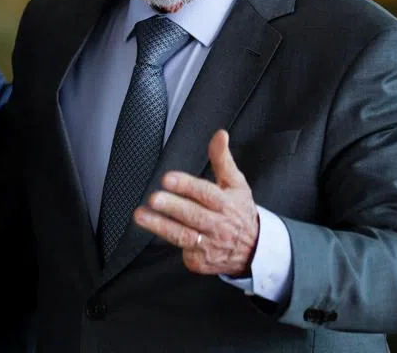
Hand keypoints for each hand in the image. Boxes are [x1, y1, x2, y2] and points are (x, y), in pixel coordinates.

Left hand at [132, 129, 258, 275]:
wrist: (255, 249)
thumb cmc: (239, 210)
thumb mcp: (236, 184)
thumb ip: (222, 159)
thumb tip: (219, 134)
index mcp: (227, 203)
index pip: (205, 193)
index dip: (186, 185)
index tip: (168, 178)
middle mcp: (219, 225)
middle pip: (194, 215)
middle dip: (173, 207)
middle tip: (154, 198)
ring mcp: (210, 245)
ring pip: (183, 236)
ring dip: (160, 226)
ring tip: (141, 216)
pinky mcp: (201, 261)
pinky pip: (183, 252)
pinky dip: (170, 243)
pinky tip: (155, 231)